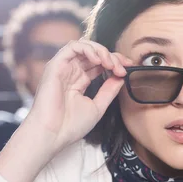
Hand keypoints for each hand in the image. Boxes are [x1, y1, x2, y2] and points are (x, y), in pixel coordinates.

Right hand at [25, 39, 132, 153]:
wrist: (53, 134)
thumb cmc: (70, 125)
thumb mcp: (97, 107)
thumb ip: (109, 91)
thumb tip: (120, 78)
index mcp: (79, 81)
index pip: (99, 64)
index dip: (115, 62)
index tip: (128, 68)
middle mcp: (71, 72)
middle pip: (94, 54)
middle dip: (112, 57)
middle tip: (122, 68)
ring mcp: (63, 68)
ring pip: (84, 46)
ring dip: (101, 51)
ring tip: (111, 64)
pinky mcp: (55, 65)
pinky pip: (72, 47)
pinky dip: (88, 49)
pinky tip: (98, 59)